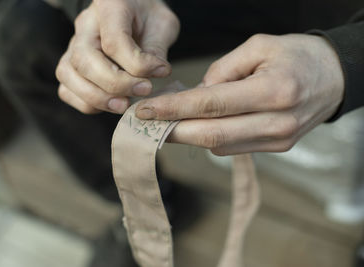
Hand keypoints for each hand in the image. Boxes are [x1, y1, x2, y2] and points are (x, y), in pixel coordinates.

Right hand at [56, 0, 179, 113]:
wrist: (137, 15)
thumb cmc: (149, 18)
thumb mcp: (162, 25)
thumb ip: (157, 49)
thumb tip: (155, 74)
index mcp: (109, 6)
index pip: (113, 41)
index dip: (137, 64)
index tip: (161, 71)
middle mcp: (84, 25)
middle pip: (84, 59)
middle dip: (115, 84)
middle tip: (143, 90)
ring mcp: (73, 46)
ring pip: (68, 75)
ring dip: (97, 98)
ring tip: (125, 104)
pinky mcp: (71, 66)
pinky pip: (66, 90)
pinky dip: (87, 103)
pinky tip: (111, 103)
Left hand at [135, 34, 343, 154]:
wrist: (334, 77)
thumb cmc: (296, 56)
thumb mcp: (258, 46)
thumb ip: (222, 70)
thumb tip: (196, 94)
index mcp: (274, 91)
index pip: (211, 105)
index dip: (174, 109)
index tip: (145, 111)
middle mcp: (277, 122)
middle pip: (212, 135)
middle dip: (173, 131)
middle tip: (146, 123)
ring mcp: (278, 140)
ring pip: (219, 146)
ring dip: (189, 136)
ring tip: (168, 122)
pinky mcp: (277, 148)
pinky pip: (233, 148)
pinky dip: (210, 138)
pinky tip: (198, 125)